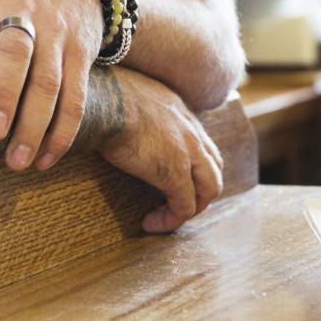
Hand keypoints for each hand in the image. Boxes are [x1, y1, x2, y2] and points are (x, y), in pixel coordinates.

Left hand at [0, 0, 103, 171]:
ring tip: (15, 162)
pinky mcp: (81, 53)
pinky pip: (75, 97)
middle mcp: (23, 13)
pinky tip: (45, 159)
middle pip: (15, 51)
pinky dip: (61, 133)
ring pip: (48, 81)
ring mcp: (56, 33)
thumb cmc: (9, 9)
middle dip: (4, 94)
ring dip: (33, 126)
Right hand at [98, 68, 223, 232]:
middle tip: (178, 205)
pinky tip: (150, 224)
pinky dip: (170, 221)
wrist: (106, 101)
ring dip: (192, 207)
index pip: (203, 145)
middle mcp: (193, 133)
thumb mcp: (134, 96)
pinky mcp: (175, 175)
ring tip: (168, 218)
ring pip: (208, 190)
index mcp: (182, 114)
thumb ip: (140, 111)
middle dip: (202, 192)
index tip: (176, 181)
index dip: (196, 168)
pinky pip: (183, 208)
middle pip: (214, 170)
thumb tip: (120, 118)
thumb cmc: (106, 96)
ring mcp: (189, 154)